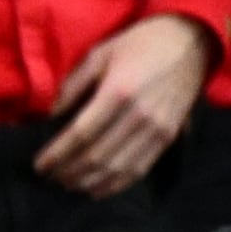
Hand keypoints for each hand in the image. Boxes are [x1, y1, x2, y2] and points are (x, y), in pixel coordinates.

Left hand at [36, 15, 212, 197]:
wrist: (191, 42)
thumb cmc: (141, 43)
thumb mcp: (100, 54)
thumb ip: (74, 85)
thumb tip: (52, 115)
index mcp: (118, 92)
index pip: (80, 134)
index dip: (57, 154)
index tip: (39, 165)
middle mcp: (139, 115)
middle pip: (97, 155)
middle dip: (69, 171)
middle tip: (50, 177)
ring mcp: (157, 128)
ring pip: (118, 167)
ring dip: (90, 181)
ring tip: (69, 185)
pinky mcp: (168, 136)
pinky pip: (141, 168)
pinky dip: (117, 183)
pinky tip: (98, 189)